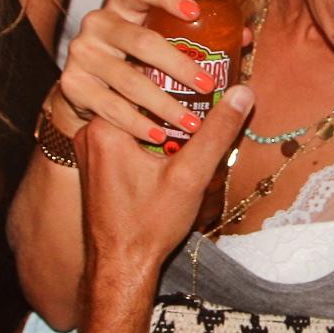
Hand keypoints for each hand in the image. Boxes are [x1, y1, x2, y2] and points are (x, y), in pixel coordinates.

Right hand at [56, 0, 240, 143]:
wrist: (87, 90)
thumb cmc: (136, 60)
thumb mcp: (161, 42)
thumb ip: (196, 37)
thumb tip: (243, 36)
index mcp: (124, 6)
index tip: (196, 13)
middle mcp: (99, 24)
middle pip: (142, 41)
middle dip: (179, 66)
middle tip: (208, 86)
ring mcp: (82, 53)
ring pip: (128, 80)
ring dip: (163, 104)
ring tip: (191, 122)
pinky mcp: (72, 84)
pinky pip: (110, 107)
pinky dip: (137, 124)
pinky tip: (159, 135)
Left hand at [75, 85, 253, 296]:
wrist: (120, 268)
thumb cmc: (147, 225)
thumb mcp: (190, 175)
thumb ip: (217, 132)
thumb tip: (242, 93)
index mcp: (104, 126)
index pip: (139, 76)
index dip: (175, 69)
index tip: (204, 65)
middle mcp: (90, 132)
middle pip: (138, 95)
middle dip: (174, 92)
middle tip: (209, 86)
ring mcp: (92, 149)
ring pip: (136, 115)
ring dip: (166, 114)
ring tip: (201, 110)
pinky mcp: (99, 164)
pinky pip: (130, 134)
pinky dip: (155, 133)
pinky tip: (181, 141)